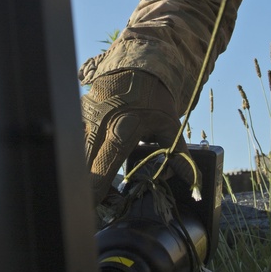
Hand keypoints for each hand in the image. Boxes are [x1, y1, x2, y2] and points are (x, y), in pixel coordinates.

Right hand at [81, 68, 179, 202]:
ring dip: (82, 173)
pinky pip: (75, 140)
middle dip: (86, 190)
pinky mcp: (79, 114)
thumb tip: (195, 185)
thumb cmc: (154, 95)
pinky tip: (90, 163)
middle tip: (97, 206)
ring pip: (75, 155)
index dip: (96, 194)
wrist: (136, 62)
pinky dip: (81, 155)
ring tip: (95, 188)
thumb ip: (179, 157)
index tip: (98, 210)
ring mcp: (85, 119)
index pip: (102, 169)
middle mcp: (99, 127)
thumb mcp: (169, 125)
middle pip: (82, 167)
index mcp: (122, 132)